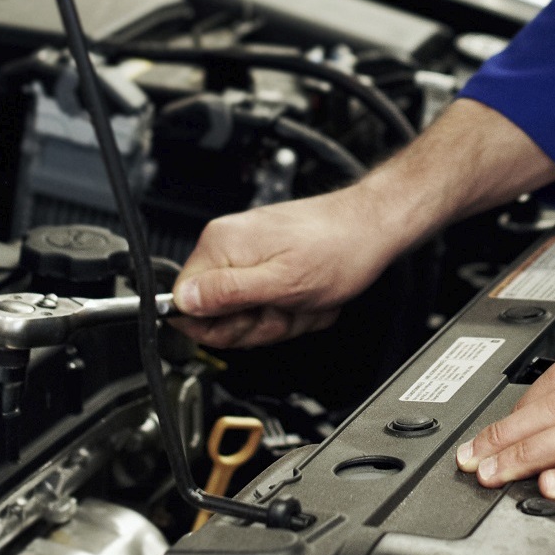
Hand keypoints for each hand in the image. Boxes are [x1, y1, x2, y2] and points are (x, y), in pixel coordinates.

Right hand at [170, 189, 413, 348]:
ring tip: (301, 300)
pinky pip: (266, 304)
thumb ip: (227, 294)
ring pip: (246, 314)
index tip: (249, 320)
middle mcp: (228, 245)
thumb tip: (183, 302)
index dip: (217, 325)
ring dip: (280, 318)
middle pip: (217, 314)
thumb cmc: (337, 249)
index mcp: (221, 245)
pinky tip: (307, 296)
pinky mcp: (267, 262)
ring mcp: (249, 254)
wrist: (371, 230)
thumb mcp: (281, 283)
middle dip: (257, 323)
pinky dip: (291, 309)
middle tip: (284, 308)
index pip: (185, 302)